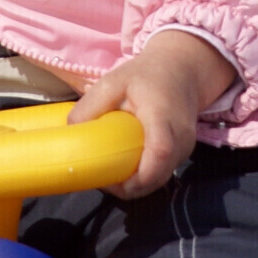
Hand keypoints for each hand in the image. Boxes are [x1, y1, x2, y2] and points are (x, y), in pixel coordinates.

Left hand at [67, 30, 236, 198]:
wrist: (181, 70)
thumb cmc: (146, 76)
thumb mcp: (112, 82)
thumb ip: (90, 106)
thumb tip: (71, 132)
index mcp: (163, 116)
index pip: (160, 152)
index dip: (138, 176)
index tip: (111, 182)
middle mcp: (181, 136)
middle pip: (159, 176)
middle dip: (130, 187)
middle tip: (102, 180)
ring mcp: (186, 147)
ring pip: (160, 179)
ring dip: (136, 184)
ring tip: (111, 173)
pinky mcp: (184, 153)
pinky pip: (163, 173)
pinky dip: (144, 177)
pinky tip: (126, 167)